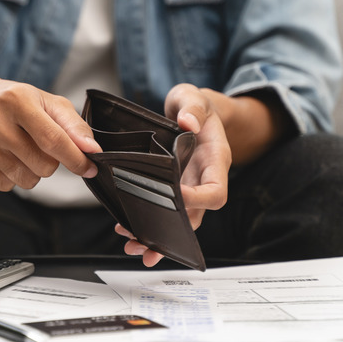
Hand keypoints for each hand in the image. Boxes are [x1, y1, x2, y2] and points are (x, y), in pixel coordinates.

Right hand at [0, 48, 101, 191]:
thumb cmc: (12, 102)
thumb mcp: (45, 102)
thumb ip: (73, 125)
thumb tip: (92, 150)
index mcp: (15, 99)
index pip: (53, 140)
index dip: (76, 159)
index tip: (89, 168)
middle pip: (42, 165)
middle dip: (50, 163)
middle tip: (38, 146)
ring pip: (24, 180)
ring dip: (30, 171)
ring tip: (18, 150)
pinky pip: (3, 186)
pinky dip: (10, 177)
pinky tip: (0, 156)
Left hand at [118, 84, 230, 266]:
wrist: (192, 112)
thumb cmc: (195, 106)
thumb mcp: (194, 97)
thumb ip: (192, 106)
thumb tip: (188, 122)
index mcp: (215, 161)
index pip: (215, 192)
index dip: (196, 200)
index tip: (174, 198)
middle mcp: (203, 180)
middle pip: (194, 216)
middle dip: (171, 232)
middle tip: (145, 243)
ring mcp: (188, 188)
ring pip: (178, 220)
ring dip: (157, 236)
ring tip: (133, 245)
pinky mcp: (173, 190)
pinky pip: (163, 211)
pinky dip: (147, 222)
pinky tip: (127, 228)